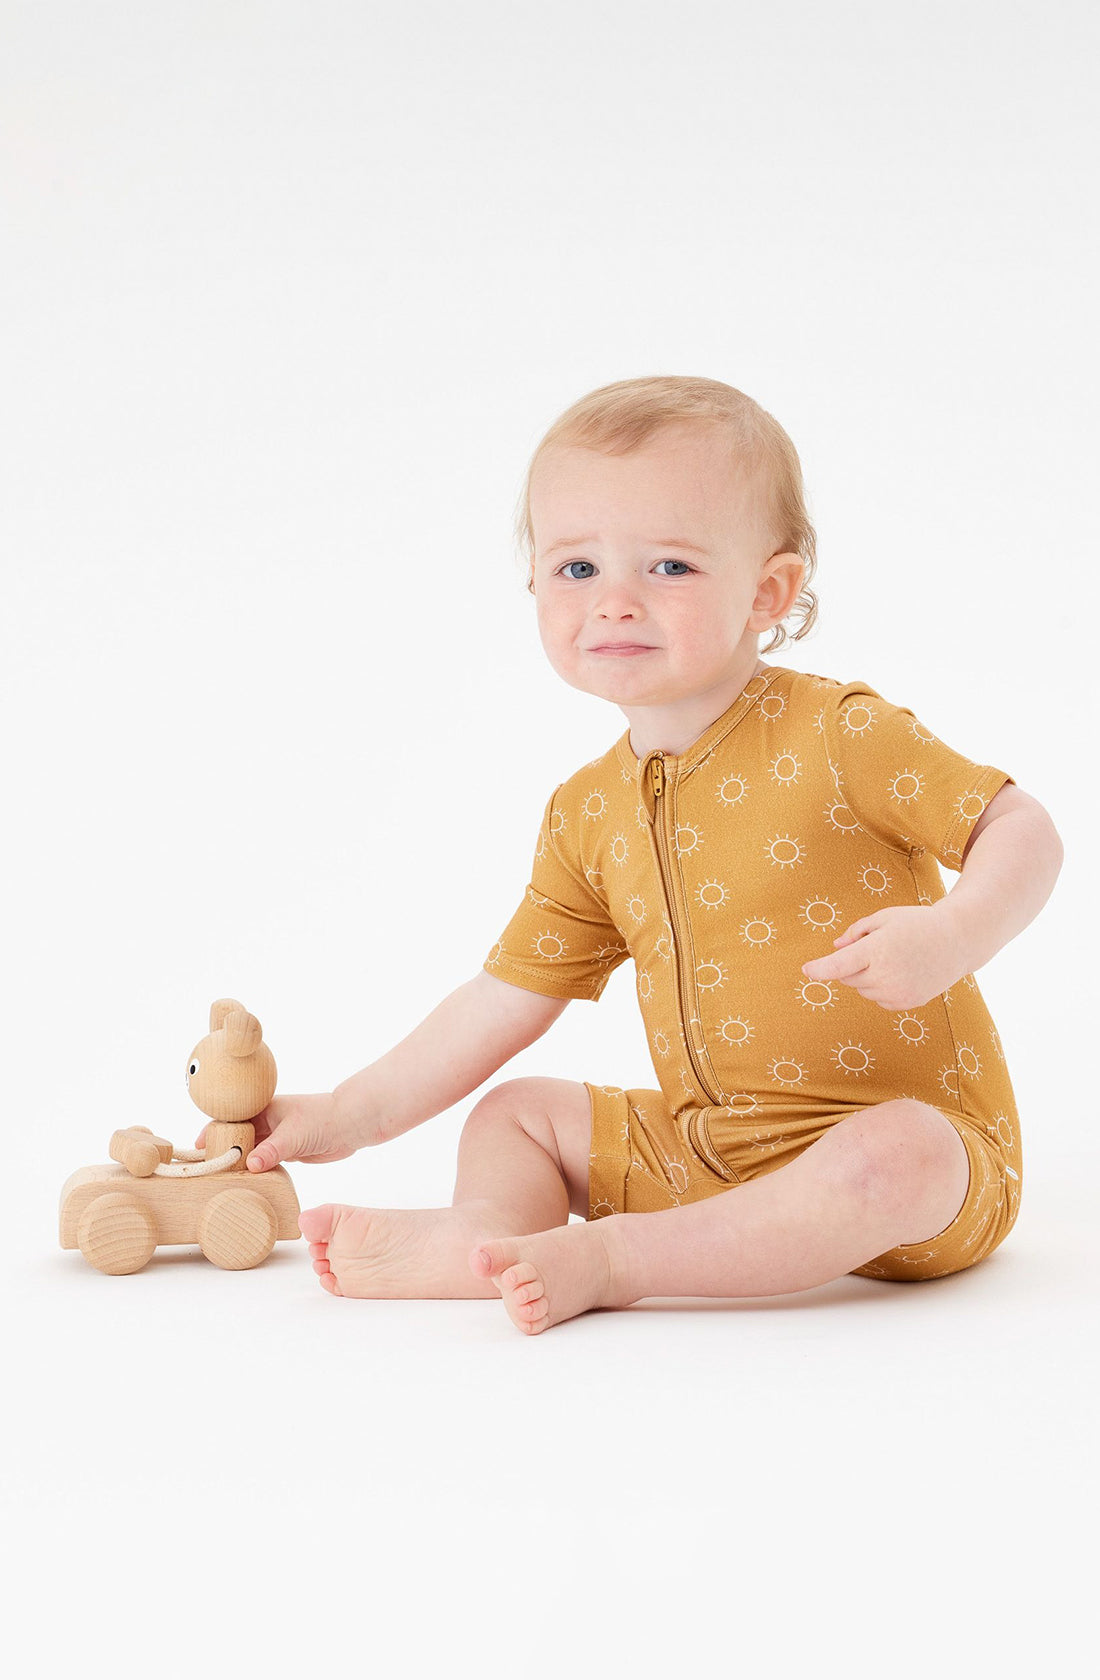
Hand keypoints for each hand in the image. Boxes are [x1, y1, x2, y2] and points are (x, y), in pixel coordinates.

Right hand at [193, 1092, 365, 1170]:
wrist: (350, 1125)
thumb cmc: (322, 1118)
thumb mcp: (293, 1134)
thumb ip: (271, 1150)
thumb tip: (249, 1166)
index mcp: (262, 1109)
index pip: (230, 1120)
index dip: (212, 1133)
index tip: (197, 1150)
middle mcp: (266, 1122)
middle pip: (237, 1138)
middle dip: (223, 1152)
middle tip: (207, 1171)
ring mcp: (275, 1137)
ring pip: (249, 1152)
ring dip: (239, 1164)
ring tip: (221, 1180)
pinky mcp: (285, 1151)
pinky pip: (263, 1161)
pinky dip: (254, 1171)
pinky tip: (245, 1182)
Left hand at [800, 905, 967, 1010]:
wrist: (957, 941)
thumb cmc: (917, 924)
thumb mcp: (884, 918)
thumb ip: (856, 932)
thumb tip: (835, 948)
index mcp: (877, 950)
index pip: (838, 965)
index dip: (819, 969)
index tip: (805, 970)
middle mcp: (886, 976)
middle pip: (848, 978)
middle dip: (852, 965)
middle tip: (875, 948)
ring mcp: (897, 992)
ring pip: (862, 990)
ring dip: (867, 976)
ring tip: (894, 958)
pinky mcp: (906, 1003)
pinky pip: (878, 999)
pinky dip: (882, 987)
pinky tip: (901, 972)